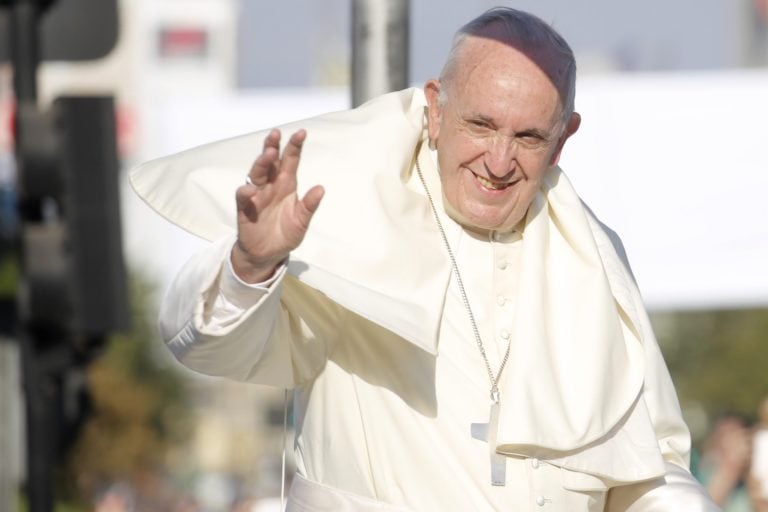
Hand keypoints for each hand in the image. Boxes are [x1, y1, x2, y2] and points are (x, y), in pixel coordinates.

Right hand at [232, 128, 323, 282]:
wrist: (268, 254)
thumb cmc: (285, 234)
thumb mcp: (301, 221)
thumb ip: (309, 206)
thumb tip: (321, 189)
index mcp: (286, 185)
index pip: (290, 161)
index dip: (294, 147)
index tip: (301, 132)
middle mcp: (271, 185)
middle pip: (270, 162)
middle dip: (272, 147)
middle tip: (276, 134)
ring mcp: (256, 196)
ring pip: (256, 174)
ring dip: (261, 164)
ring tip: (268, 154)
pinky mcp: (245, 209)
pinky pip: (243, 198)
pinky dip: (246, 193)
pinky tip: (251, 190)